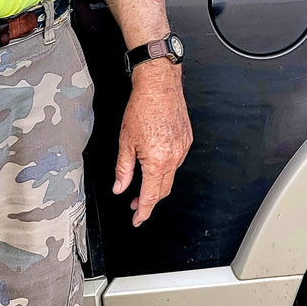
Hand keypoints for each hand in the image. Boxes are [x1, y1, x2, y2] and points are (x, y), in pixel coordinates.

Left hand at [113, 60, 192, 226]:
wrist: (160, 85)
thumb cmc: (142, 107)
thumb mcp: (125, 141)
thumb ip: (123, 169)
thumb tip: (120, 187)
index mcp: (157, 160)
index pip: (150, 196)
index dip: (143, 211)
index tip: (137, 220)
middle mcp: (174, 157)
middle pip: (163, 190)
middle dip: (149, 201)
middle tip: (135, 205)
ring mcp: (183, 148)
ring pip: (171, 176)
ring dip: (157, 184)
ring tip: (142, 182)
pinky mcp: (187, 140)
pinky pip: (177, 162)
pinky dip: (165, 168)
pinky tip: (155, 163)